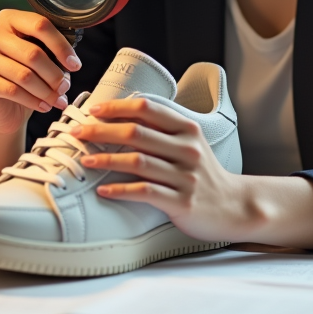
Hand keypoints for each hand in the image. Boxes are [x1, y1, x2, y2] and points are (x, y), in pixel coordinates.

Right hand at [0, 9, 81, 136]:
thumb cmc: (25, 74)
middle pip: (33, 53)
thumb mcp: (40, 57)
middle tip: (65, 87)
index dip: (61, 46)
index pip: (40, 25)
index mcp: (9, 18)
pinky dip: (33, 101)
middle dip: (54, 74)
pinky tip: (44, 106)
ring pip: (24, 75)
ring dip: (46, 91)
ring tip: (58, 100)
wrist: (3, 105)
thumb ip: (52, 51)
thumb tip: (72, 63)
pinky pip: (13, 90)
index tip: (75, 65)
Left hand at [71, 97, 249, 241]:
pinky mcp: (182, 202)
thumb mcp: (190, 143)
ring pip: (138, 162)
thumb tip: (122, 116)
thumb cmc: (204, 174)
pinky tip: (103, 190)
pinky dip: (121, 190)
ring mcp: (185, 176)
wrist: (234, 206)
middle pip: (137, 133)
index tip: (93, 110)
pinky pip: (145, 193)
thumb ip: (164, 129)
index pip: (147, 108)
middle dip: (102, 131)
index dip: (117, 107)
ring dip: (106, 160)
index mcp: (188, 129)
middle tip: (78, 133)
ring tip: (85, 160)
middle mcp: (187, 149)